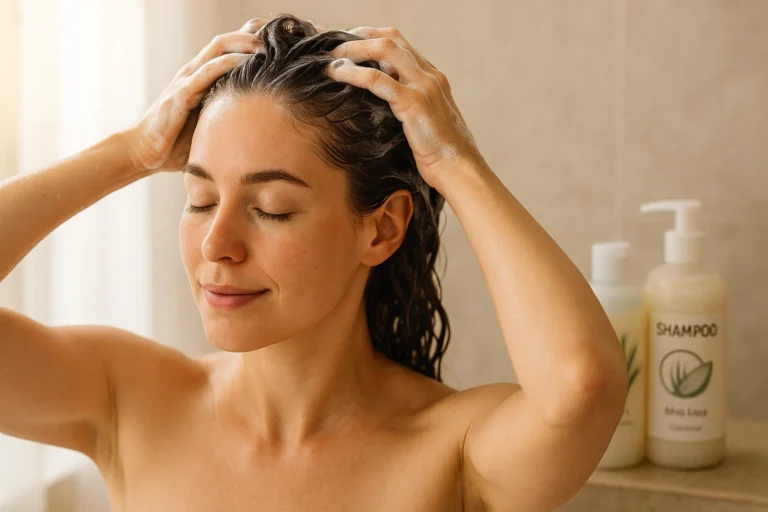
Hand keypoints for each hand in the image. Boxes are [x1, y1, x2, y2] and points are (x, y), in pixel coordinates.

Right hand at [119, 18, 269, 172]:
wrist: (146, 152)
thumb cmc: (179, 142)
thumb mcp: (212, 123)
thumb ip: (229, 115)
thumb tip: (261, 125)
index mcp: (203, 77)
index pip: (228, 49)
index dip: (252, 40)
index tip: (280, 43)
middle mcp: (195, 72)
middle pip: (226, 40)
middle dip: (252, 35)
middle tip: (279, 38)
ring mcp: (188, 79)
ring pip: (218, 48)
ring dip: (244, 43)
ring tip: (267, 45)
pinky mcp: (183, 93)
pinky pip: (208, 71)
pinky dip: (229, 64)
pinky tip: (248, 62)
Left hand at [325, 26, 483, 187]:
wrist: (459, 170)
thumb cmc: (442, 155)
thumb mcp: (426, 123)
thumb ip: (410, 107)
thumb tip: (384, 107)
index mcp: (433, 78)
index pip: (400, 44)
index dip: (371, 38)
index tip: (348, 44)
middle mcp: (430, 76)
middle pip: (391, 38)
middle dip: (358, 36)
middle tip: (332, 44)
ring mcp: (423, 87)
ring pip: (383, 50)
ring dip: (352, 49)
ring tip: (330, 57)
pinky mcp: (413, 103)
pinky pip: (377, 79)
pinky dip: (352, 73)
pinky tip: (336, 73)